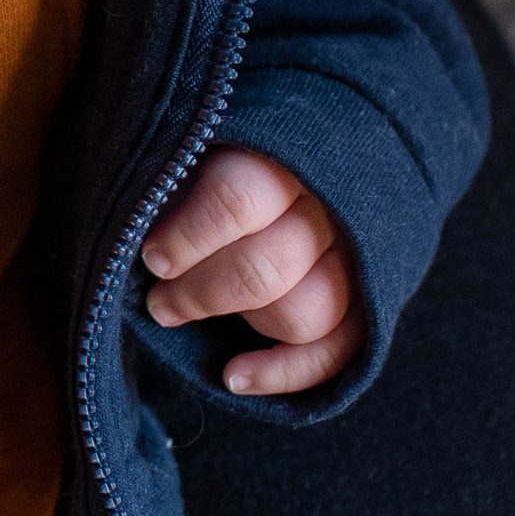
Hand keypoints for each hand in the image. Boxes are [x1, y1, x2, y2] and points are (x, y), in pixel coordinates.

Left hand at [141, 142, 364, 396]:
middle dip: (198, 293)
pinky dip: (287, 372)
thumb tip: (144, 235)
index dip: (187, 239)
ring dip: (238, 323)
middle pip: (267, 269)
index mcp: (288, 151)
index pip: (239, 201)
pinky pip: (339, 350)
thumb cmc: (230, 146)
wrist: (313, 143)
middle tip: (158, 298)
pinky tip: (234, 376)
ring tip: (181, 313)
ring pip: (307, 313)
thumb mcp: (201, 139)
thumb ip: (181, 177)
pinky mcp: (370, 294)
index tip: (152, 257)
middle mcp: (331, 204)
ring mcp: (357, 252)